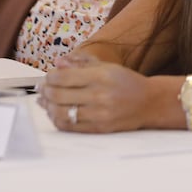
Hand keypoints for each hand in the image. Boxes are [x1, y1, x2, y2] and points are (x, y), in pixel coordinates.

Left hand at [37, 54, 156, 132]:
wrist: (149, 103)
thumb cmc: (126, 82)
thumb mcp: (107, 66)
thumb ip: (81, 62)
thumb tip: (58, 63)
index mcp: (101, 76)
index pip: (63, 77)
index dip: (50, 77)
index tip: (48, 77)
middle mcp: (99, 96)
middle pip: (59, 95)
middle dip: (45, 91)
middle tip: (41, 89)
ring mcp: (99, 114)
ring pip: (61, 113)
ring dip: (48, 107)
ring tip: (45, 101)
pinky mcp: (99, 129)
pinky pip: (70, 126)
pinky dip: (57, 119)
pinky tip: (55, 112)